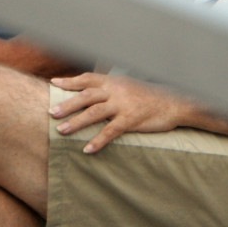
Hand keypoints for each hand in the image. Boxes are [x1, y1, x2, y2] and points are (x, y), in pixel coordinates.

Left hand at [49, 73, 186, 153]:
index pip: (88, 78)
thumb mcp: (130, 85)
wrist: (176, 101)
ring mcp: (124, 104)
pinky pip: (111, 131)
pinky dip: (98, 141)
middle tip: (51, 112)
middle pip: (86, 95)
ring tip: (61, 131)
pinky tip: (87, 149)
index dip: (70, 81)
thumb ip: (112, 88)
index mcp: (115, 80)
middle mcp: (117, 90)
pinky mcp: (132, 119)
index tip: (54, 83)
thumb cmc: (152, 95)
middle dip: (67, 104)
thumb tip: (94, 92)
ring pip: (94, 112)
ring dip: (76, 122)